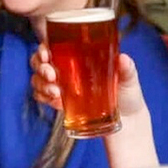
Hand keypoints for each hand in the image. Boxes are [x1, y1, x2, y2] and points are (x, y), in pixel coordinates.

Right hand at [32, 46, 149, 118]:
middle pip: (41, 61)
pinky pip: (41, 96)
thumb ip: (127, 69)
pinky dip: (42, 97)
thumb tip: (122, 58)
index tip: (46, 54)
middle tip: (51, 75)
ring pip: (38, 79)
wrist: (127, 122)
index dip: (44, 47)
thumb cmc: (128, 94)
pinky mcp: (61, 102)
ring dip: (40, 84)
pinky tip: (52, 100)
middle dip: (40, 67)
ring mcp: (62, 85)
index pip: (55, 45)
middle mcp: (68, 68)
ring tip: (55, 92)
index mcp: (80, 56)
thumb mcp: (129, 79)